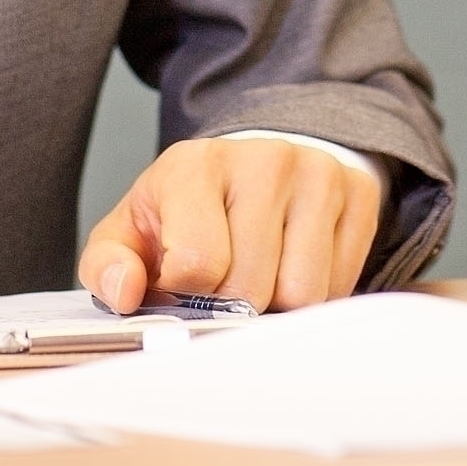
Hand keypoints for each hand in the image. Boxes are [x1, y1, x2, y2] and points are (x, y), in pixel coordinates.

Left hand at [79, 137, 383, 313]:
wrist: (253, 166)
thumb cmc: (187, 211)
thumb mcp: (131, 231)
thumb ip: (108, 265)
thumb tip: (124, 293)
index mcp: (195, 166)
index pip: (200, 263)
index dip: (186, 296)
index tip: (181, 285)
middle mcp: (263, 159)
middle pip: (252, 287)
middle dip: (231, 306)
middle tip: (221, 286)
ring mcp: (317, 173)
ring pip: (302, 294)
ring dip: (276, 305)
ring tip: (257, 277)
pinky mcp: (358, 193)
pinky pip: (339, 286)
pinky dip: (313, 296)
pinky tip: (291, 267)